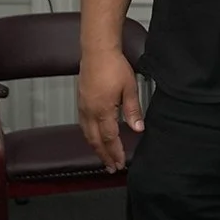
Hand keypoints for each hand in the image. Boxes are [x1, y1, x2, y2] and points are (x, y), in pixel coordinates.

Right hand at [76, 45, 142, 171]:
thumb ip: (133, 111)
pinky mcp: (81, 102)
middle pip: (95, 140)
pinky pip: (83, 125)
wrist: (97, 52)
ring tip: (103, 157)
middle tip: (111, 167)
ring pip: (87, 134)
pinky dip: (89, 136)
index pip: (109, 138)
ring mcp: (83, 107)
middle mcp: (89, 112)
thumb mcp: (130, 89)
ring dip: (95, 147)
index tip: (119, 163)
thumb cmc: (113, 67)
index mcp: (102, 110)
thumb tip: (138, 128)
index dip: (114, 152)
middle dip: (103, 155)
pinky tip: (94, 138)